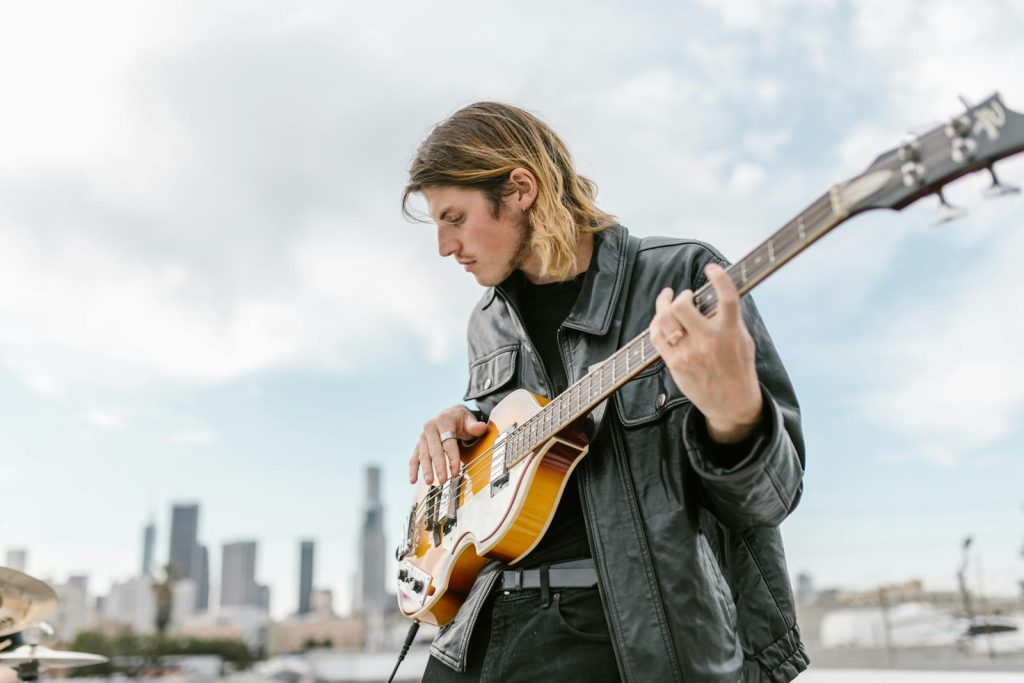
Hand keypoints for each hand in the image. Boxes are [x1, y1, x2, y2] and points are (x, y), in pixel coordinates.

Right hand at [409, 405, 488, 484]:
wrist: (449, 414)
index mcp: (443, 420)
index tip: (456, 472)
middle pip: (435, 450)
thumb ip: (474, 426)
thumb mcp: (469, 420)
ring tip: (430, 482)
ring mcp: (423, 436)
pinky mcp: (419, 444)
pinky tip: (413, 480)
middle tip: (443, 480)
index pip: (448, 442)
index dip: (452, 458)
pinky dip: (413, 469)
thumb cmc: (461, 420)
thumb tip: (482, 427)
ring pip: (423, 454)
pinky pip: (414, 457)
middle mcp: (430, 427)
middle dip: (438, 466)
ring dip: (426, 469)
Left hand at [647, 263, 762, 442]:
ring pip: (664, 320)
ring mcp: (689, 352)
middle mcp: (708, 340)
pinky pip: (656, 337)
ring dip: (663, 305)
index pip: (726, 298)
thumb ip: (730, 319)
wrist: (732, 403)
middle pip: (682, 306)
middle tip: (684, 295)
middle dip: (680, 296)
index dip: (719, 278)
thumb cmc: (738, 368)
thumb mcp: (743, 340)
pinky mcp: (675, 363)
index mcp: (730, 332)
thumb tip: (714, 297)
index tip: (711, 269)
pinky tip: (660, 320)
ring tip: (666, 300)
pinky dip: (656, 324)